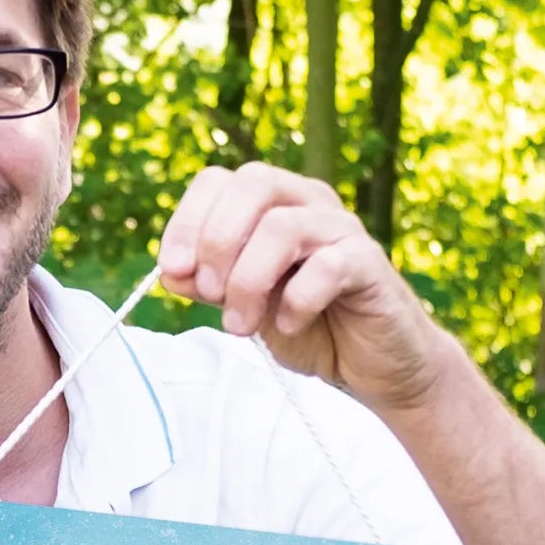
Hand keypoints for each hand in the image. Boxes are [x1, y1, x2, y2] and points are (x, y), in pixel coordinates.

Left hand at [156, 161, 454, 411]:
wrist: (374, 364)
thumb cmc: (310, 326)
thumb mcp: (244, 306)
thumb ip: (208, 285)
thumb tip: (171, 271)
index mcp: (273, 205)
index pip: (219, 180)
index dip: (187, 221)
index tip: (173, 270)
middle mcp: (309, 204)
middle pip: (253, 184)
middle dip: (217, 242)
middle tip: (209, 294)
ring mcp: (342, 231)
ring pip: (283, 226)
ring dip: (248, 280)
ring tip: (241, 324)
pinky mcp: (369, 265)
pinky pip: (328, 266)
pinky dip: (298, 300)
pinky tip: (290, 326)